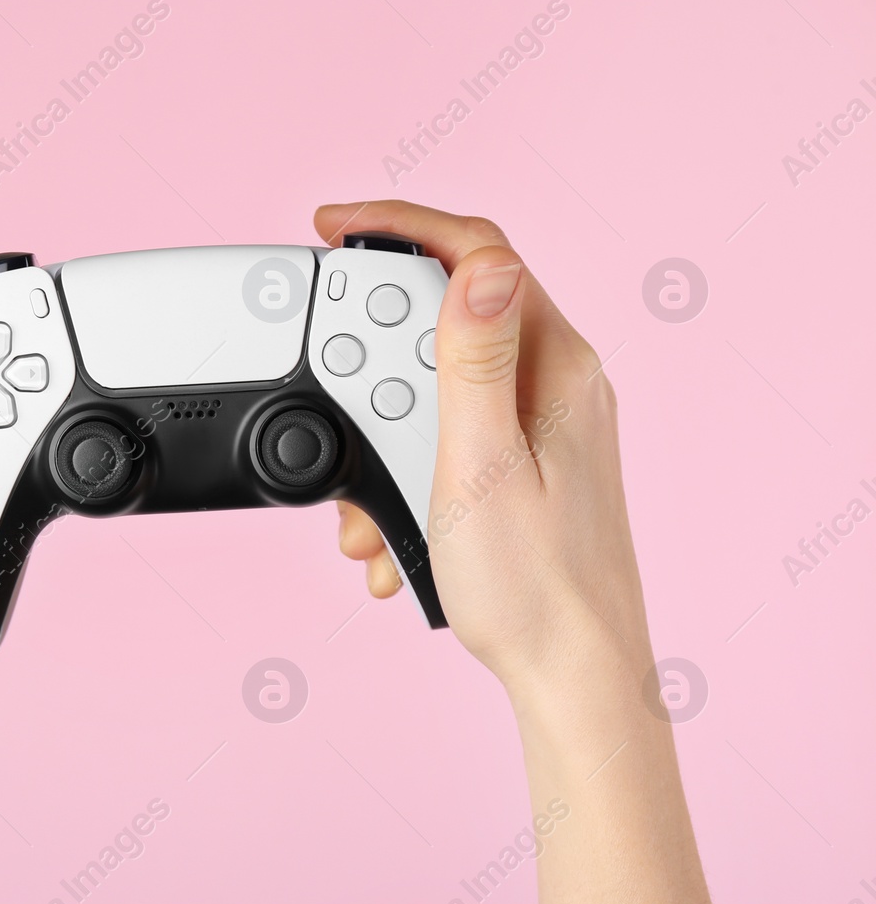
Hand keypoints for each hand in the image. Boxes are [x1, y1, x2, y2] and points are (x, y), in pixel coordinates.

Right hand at [315, 201, 650, 694]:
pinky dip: (401, 475)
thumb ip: (473, 361)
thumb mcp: (482, 466)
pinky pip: (444, 438)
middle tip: (338, 412)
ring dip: (380, 440)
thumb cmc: (535, 590)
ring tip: (365, 510)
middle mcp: (555, 385)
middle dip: (371, 370)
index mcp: (556, 367)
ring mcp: (540, 426)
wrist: (571, 678)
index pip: (479, 252)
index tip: (332, 227)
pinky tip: (390, 532)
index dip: (400, 225)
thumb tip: (480, 263)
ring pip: (432, 388)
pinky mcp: (521, 466)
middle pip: (441, 321)